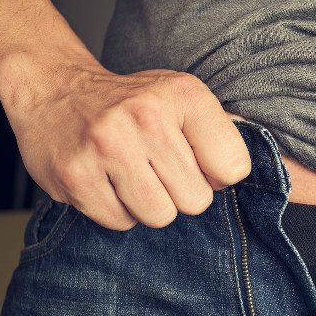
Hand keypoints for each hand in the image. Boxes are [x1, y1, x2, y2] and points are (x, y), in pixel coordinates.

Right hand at [3, 56, 250, 230]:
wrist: (55, 92)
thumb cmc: (132, 103)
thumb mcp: (184, 100)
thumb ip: (220, 135)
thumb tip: (260, 180)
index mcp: (184, 95)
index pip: (234, 170)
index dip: (216, 175)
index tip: (195, 161)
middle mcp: (146, 116)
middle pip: (196, 201)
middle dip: (180, 192)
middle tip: (157, 168)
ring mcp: (106, 146)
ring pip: (160, 216)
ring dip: (150, 204)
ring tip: (132, 174)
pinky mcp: (75, 176)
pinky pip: (120, 222)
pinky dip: (118, 210)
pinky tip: (106, 181)